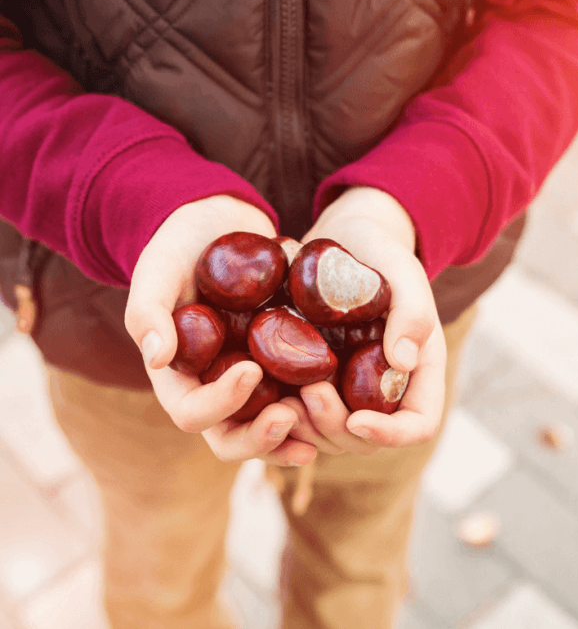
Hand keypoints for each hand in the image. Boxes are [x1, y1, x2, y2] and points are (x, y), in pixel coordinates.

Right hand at [124, 195, 316, 465]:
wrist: (221, 223)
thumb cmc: (181, 245)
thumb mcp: (158, 269)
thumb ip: (148, 311)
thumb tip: (157, 359)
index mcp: (180, 378)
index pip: (192, 412)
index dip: (220, 403)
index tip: (250, 369)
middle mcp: (215, 389)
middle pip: (232, 439)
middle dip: (260, 438)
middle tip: (290, 417)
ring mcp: (252, 382)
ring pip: (269, 429)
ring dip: (293, 438)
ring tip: (321, 428)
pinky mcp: (283, 366)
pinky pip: (299, 398)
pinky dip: (318, 408)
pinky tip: (344, 402)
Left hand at [293, 187, 446, 453]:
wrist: (345, 237)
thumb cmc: (380, 250)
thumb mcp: (402, 270)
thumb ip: (412, 311)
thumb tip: (403, 362)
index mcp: (417, 370)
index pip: (418, 424)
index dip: (391, 434)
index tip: (357, 420)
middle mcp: (384, 389)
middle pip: (368, 440)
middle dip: (337, 428)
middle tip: (308, 393)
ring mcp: (348, 389)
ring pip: (331, 436)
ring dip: (307, 429)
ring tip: (283, 401)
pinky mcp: (318, 380)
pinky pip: (303, 416)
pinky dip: (286, 417)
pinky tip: (267, 398)